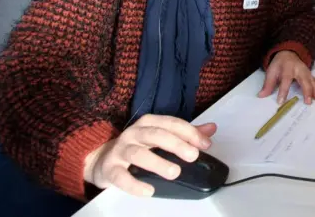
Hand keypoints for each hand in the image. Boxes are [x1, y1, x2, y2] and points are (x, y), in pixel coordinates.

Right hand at [84, 115, 216, 196]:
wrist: (102, 159)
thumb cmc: (137, 147)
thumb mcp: (160, 137)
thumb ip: (185, 133)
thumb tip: (211, 129)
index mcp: (149, 123)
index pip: (171, 123)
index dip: (189, 132)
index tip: (205, 144)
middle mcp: (134, 133)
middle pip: (155, 135)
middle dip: (175, 144)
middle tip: (192, 155)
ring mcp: (120, 150)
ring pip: (138, 153)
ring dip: (157, 162)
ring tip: (175, 173)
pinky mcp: (110, 168)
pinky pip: (120, 176)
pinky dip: (134, 184)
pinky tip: (148, 191)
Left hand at [259, 50, 314, 104]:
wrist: (288, 53)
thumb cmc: (279, 64)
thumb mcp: (271, 71)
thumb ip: (267, 84)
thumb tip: (261, 96)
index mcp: (287, 68)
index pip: (285, 80)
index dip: (283, 91)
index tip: (280, 102)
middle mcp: (299, 69)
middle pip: (304, 80)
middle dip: (306, 91)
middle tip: (308, 102)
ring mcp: (306, 71)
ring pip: (312, 80)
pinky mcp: (310, 74)